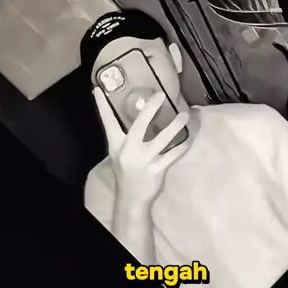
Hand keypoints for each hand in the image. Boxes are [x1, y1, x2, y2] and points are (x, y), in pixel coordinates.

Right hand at [93, 87, 189, 206]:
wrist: (131, 198)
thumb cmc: (126, 171)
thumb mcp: (119, 152)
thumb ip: (126, 135)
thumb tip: (138, 114)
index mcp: (117, 144)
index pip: (107, 122)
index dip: (102, 106)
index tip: (98, 89)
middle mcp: (129, 149)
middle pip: (139, 125)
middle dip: (149, 109)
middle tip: (159, 94)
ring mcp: (144, 160)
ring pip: (162, 139)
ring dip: (175, 126)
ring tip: (185, 115)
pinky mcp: (158, 169)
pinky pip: (173, 154)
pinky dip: (183, 146)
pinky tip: (190, 137)